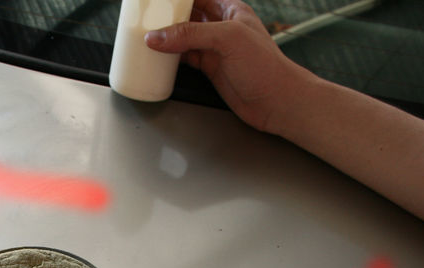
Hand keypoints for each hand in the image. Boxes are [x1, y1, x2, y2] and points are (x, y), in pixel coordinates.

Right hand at [145, 0, 313, 132]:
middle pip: (188, 16)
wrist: (276, 101)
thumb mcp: (227, 39)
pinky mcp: (211, 68)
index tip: (157, 2)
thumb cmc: (265, 66)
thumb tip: (157, 36)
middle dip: (168, 17)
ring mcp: (216, 48)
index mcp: (230, 10)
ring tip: (147, 37)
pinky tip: (160, 57)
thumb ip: (191, 34)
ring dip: (167, 38)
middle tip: (147, 19)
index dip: (178, 0)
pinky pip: (185, 58)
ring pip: (184, 38)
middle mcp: (222, 27)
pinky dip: (171, 58)